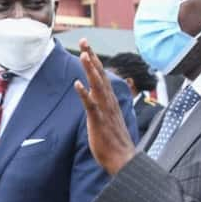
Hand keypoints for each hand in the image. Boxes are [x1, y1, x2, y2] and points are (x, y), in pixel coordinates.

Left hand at [73, 38, 135, 174]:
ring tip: (83, 55)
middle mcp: (108, 102)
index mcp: (109, 101)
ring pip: (97, 86)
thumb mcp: (106, 119)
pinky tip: (77, 84)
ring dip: (90, 70)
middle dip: (91, 57)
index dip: (94, 61)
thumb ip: (100, 106)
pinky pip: (91, 105)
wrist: (123, 160)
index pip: (101, 76)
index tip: (86, 47)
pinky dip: (84, 94)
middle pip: (100, 75)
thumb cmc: (114, 142)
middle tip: (84, 41)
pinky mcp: (99, 121)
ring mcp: (105, 110)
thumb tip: (92, 97)